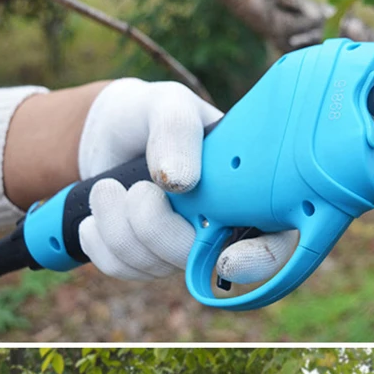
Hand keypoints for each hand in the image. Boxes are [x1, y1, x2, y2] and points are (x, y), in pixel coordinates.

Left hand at [77, 78, 297, 282]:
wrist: (107, 132)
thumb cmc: (152, 114)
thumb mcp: (167, 105)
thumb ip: (177, 132)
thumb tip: (180, 182)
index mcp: (249, 191)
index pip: (275, 240)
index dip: (259, 259)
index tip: (226, 258)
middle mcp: (222, 227)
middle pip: (205, 262)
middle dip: (158, 229)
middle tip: (139, 190)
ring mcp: (183, 248)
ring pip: (155, 266)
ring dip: (119, 224)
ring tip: (108, 187)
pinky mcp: (145, 261)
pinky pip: (122, 269)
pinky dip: (98, 240)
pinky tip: (99, 209)